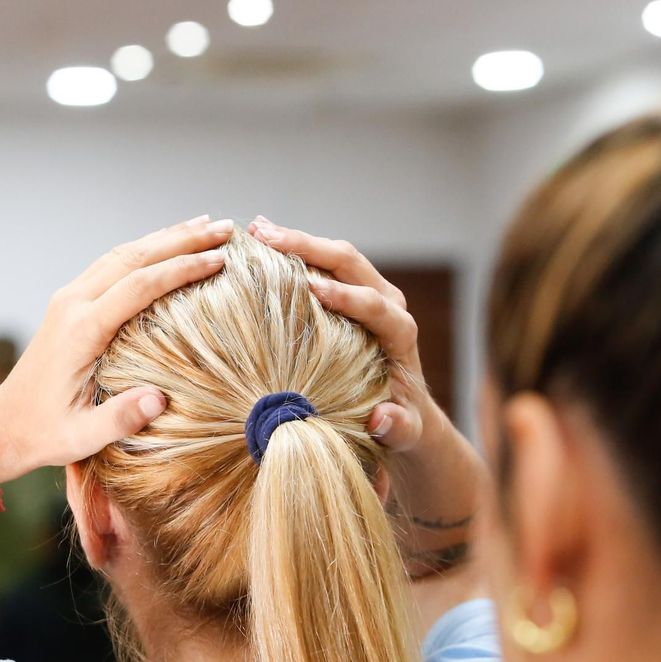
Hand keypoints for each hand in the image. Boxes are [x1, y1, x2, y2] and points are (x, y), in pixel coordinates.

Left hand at [0, 216, 235, 484]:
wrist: (4, 425)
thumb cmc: (45, 434)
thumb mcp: (82, 437)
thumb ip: (120, 419)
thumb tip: (159, 400)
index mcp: (80, 330)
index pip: (138, 285)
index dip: (181, 269)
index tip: (219, 259)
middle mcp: (73, 304)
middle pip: (133, 257)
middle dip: (182, 240)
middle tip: (226, 228)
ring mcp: (69, 299)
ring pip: (122, 254)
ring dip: (165, 238)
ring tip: (206, 227)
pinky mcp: (69, 303)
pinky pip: (111, 265)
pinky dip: (144, 251)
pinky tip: (167, 247)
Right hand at [248, 216, 433, 451]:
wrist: (404, 407)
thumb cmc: (400, 422)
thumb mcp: (403, 431)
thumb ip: (397, 427)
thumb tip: (381, 418)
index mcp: (400, 332)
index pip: (375, 305)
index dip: (345, 295)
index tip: (311, 286)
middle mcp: (387, 302)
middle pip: (350, 262)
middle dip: (308, 245)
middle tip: (265, 235)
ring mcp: (368, 292)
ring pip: (335, 255)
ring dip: (296, 240)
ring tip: (256, 230)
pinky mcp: (350, 292)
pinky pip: (324, 262)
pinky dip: (295, 250)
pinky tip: (261, 243)